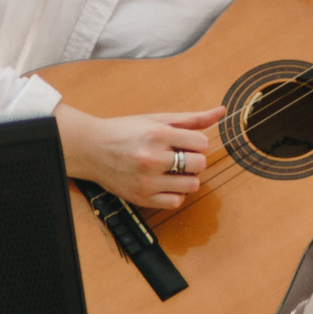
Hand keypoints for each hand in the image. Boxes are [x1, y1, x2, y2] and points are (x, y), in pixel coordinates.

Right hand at [55, 103, 221, 209]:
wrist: (90, 149)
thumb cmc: (126, 131)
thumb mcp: (158, 119)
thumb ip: (192, 118)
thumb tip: (222, 111)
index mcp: (158, 135)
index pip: (202, 143)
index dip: (197, 143)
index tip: (185, 143)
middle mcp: (152, 158)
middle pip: (199, 164)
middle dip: (194, 160)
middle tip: (180, 157)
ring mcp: (146, 181)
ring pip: (191, 185)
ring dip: (187, 178)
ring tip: (172, 171)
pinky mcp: (140, 198)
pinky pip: (175, 202)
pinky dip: (175, 194)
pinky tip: (165, 184)